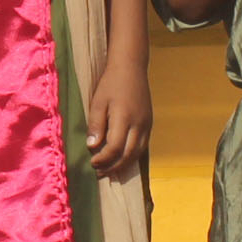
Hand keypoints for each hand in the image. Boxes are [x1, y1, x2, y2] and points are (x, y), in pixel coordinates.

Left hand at [84, 52, 151, 177]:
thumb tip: (92, 147)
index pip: (115, 148)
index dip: (103, 159)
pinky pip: (142, 146)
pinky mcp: (149, 124)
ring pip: (138, 153)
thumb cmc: (111, 83)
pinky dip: (132, 156)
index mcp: (124, 117)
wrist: (131, 68)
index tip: (91, 163)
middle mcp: (139, 124)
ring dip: (123, 165)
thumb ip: (96, 124)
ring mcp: (147, 125)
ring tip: (109, 170)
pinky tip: (121, 159)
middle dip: (113, 167)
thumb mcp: (98, 102)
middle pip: (128, 155)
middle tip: (98, 173)